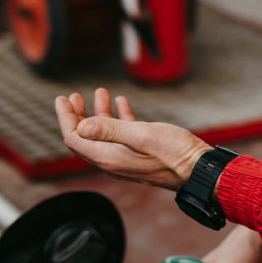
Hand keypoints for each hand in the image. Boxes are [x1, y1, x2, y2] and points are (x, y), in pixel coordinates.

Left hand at [54, 88, 209, 190]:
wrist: (199, 169)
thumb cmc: (174, 153)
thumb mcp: (141, 136)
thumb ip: (110, 130)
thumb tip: (81, 126)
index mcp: (109, 158)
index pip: (75, 139)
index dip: (65, 118)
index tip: (62, 99)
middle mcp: (113, 160)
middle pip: (85, 138)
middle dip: (76, 115)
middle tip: (73, 96)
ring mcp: (126, 158)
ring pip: (103, 134)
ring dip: (97, 113)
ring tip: (98, 93)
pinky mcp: (140, 154)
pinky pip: (121, 135)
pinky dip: (117, 117)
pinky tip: (121, 102)